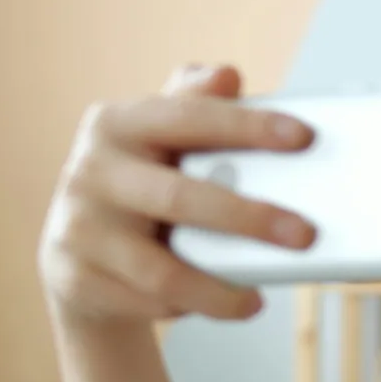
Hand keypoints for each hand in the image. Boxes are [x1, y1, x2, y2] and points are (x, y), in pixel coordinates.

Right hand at [38, 64, 317, 324]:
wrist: (80, 252)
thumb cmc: (147, 183)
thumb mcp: (165, 140)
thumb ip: (198, 106)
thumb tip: (227, 74)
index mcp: (118, 123)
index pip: (190, 118)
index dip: (248, 126)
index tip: (305, 137)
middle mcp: (90, 170)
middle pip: (180, 197)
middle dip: (250, 219)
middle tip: (306, 236)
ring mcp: (77, 227)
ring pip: (161, 270)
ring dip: (218, 291)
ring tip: (258, 302)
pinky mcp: (74, 278)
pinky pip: (146, 303)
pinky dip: (189, 308)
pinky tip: (219, 305)